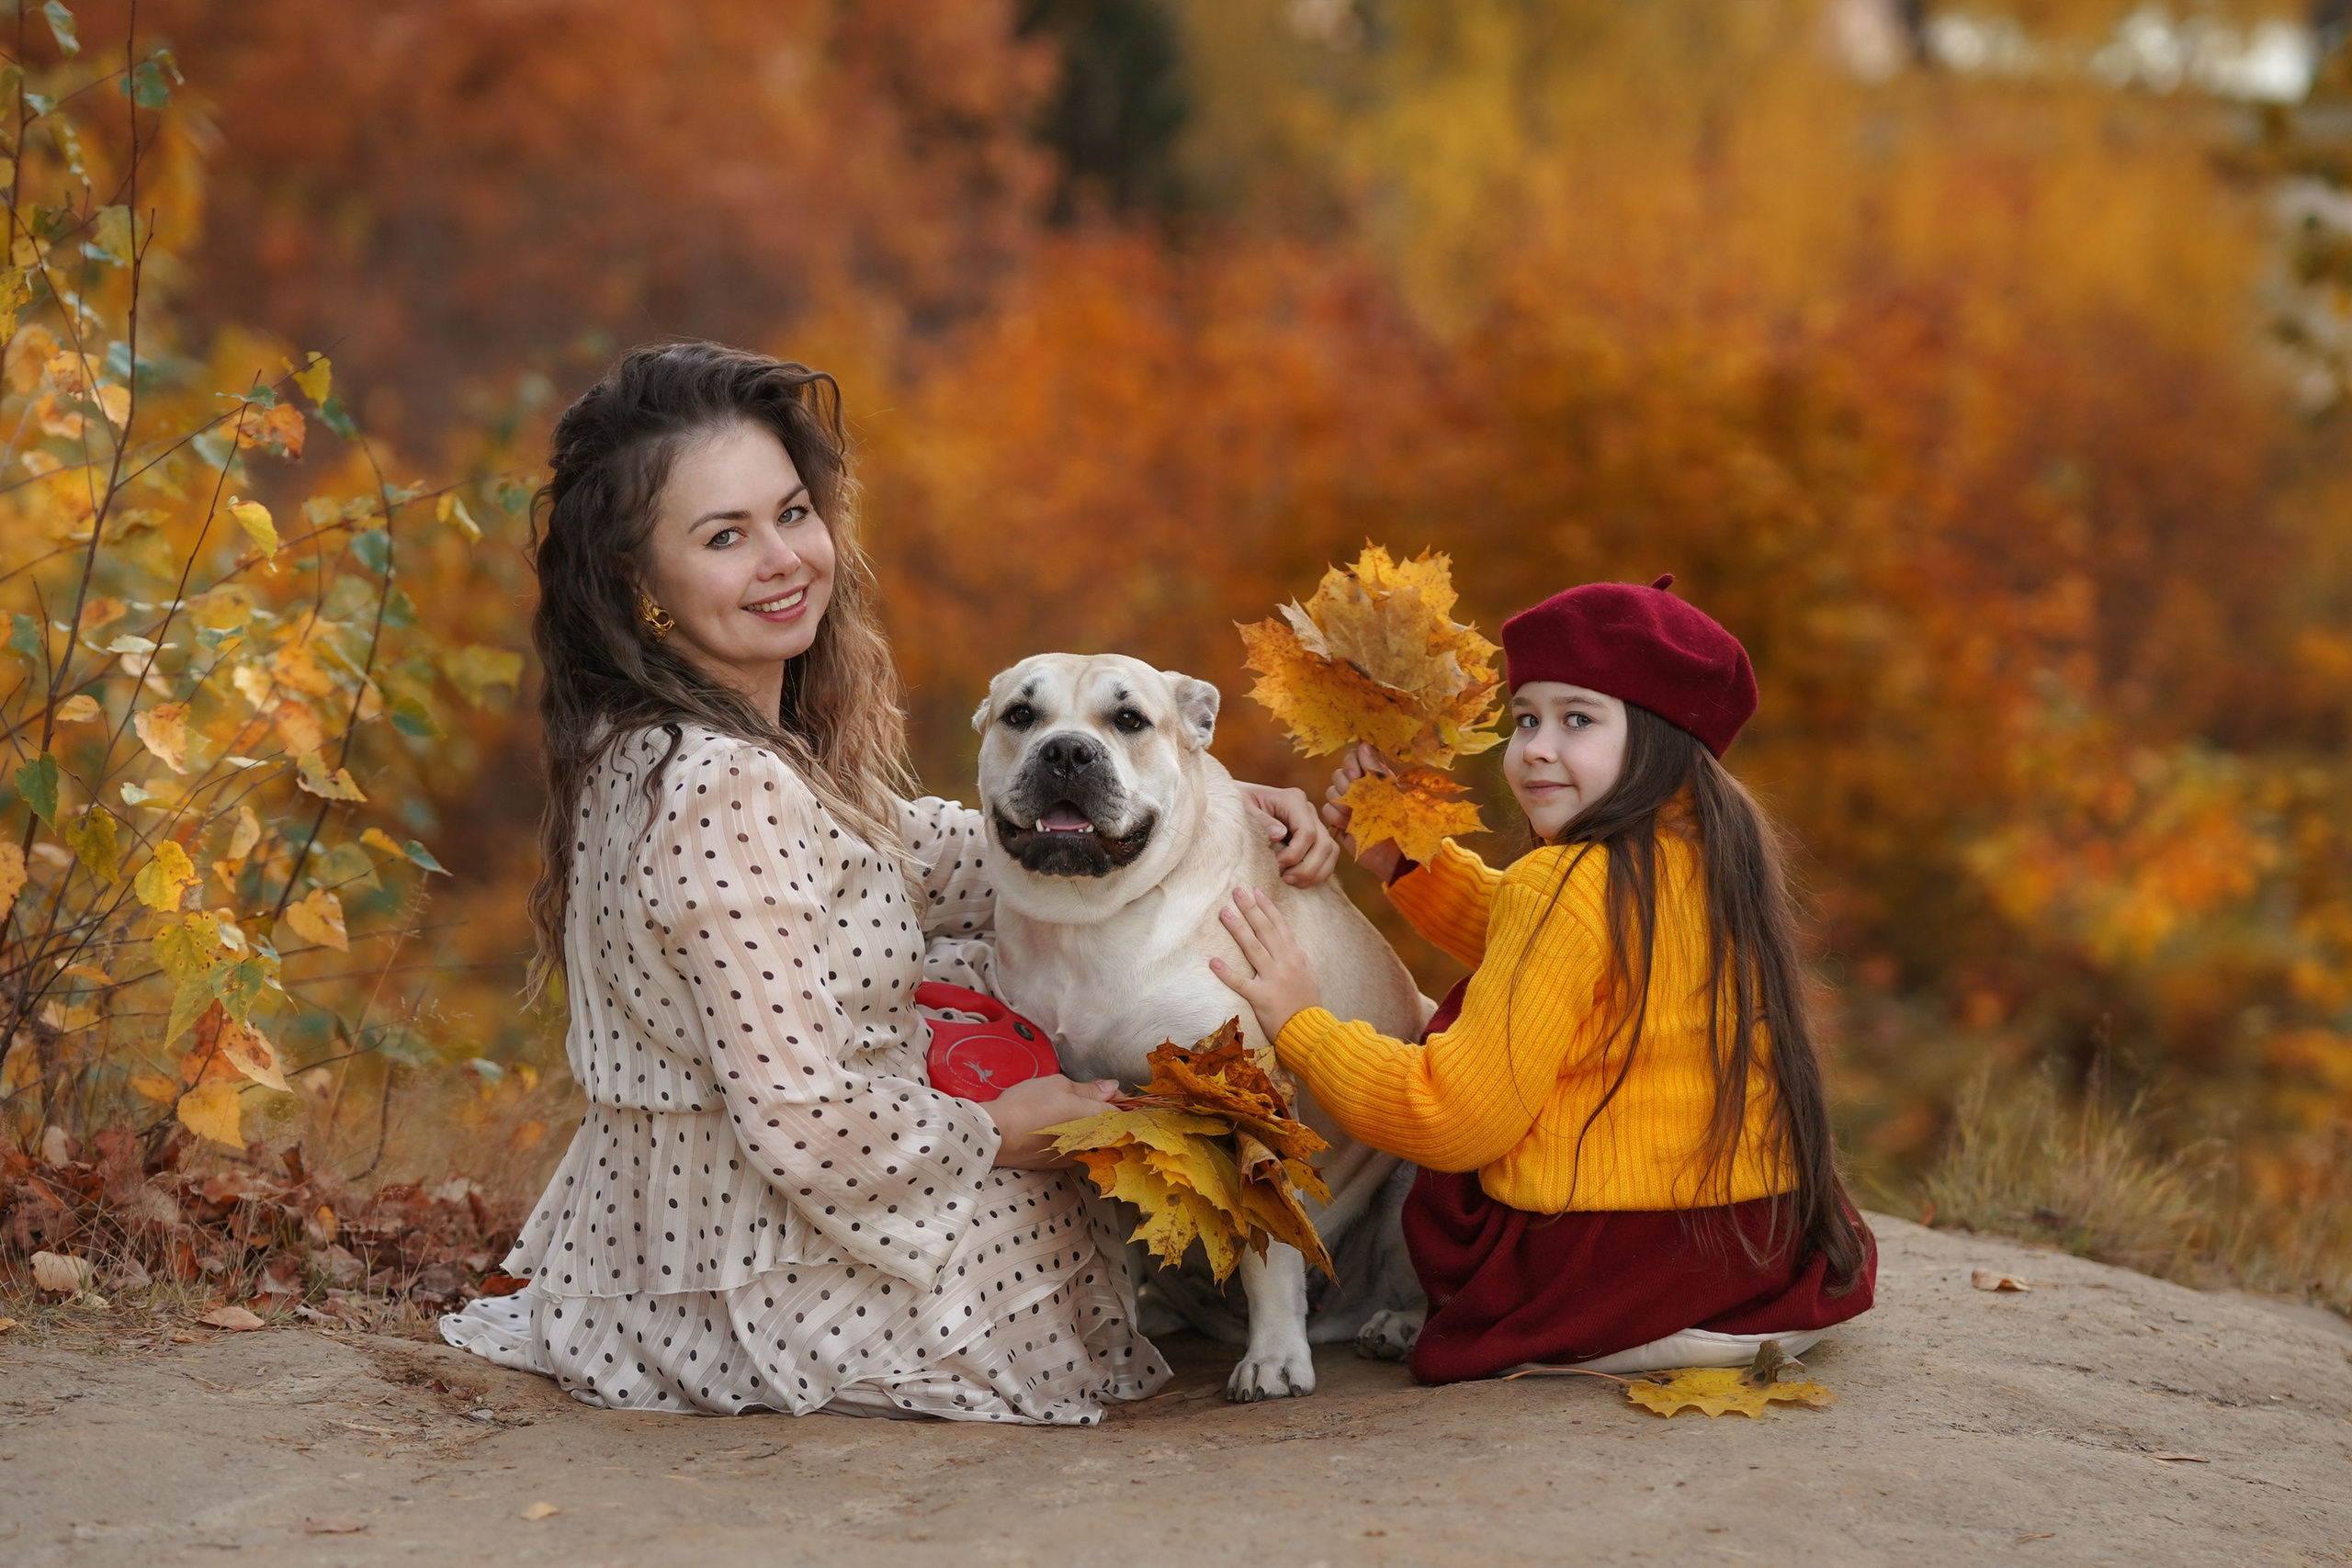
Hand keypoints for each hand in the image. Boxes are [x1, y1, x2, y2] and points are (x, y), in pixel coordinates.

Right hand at [983, 1073, 1121, 1168]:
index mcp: (1096, 1118)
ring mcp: (1077, 1156)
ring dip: (1091, 1128)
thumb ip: (1089, 1089)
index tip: (1108, 1091)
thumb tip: (1111, 1087)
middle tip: (1089, 1100)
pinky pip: (1078, 1151)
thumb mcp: (1059, 1085)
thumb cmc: (1029, 1104)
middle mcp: (1092, 1141)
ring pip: (1095, 1141)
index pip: (1122, 1111)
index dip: (1119, 1099)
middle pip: (1111, 1128)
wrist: (998, 1134)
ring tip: (1070, 1114)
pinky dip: (1075, 1141)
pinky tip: (1058, 1130)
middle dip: (1106, 1114)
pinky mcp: (1061, 1165)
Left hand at [1209, 886, 1323, 1041]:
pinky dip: (1227, 973)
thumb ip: (1295, 958)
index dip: (1267, 907)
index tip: (1256, 891)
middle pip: (1265, 930)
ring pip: (1253, 949)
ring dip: (1238, 929)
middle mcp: (1285, 963)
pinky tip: (1214, 962)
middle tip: (1237, 891)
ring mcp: (1274, 979)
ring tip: (1224, 912)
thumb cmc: (1307, 1004)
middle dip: (1251, 908)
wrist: (1311, 1030)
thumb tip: (1286, 942)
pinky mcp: (1262, 998)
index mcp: (1295, 957)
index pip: (1280, 925)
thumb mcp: (1307, 975)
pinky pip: (1242, 983)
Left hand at [1237, 781, 1341, 887]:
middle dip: (1307, 867)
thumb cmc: (1238, 804)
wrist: (1237, 803)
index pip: (1307, 831)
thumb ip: (1260, 821)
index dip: (1295, 854)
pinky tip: (1299, 880)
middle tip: (1286, 879)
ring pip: (1330, 851)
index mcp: (1293, 799)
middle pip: (1324, 844)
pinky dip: (1318, 872)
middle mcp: (1308, 809)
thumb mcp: (1243, 809)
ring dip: (1315, 872)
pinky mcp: (1313, 836)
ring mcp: (1314, 822)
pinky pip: (1327, 856)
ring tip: (1292, 882)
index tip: (1276, 865)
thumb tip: (1280, 834)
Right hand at [1319, 743, 1404, 883]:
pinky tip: (1349, 826)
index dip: (1350, 763)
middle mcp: (1359, 787)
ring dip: (1343, 804)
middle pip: (1338, 774)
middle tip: (1359, 801)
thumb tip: (1363, 744)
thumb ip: (1375, 770)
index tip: (1356, 776)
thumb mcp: (1391, 793)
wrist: (1395, 856)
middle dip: (1347, 787)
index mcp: (1374, 776)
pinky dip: (1336, 817)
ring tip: (1356, 817)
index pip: (1353, 756)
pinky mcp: (1338, 819)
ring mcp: (1347, 803)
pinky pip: (1326, 809)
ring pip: (1330, 791)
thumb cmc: (1400, 823)